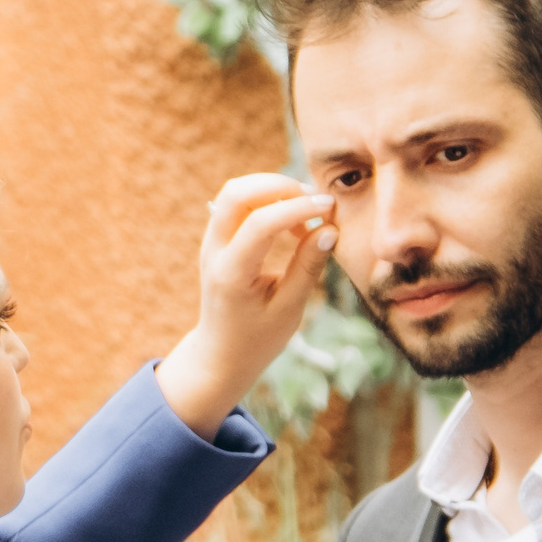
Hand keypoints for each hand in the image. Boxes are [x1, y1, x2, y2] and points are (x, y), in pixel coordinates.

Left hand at [155, 174, 333, 437]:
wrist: (220, 355)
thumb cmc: (257, 340)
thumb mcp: (289, 310)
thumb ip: (307, 267)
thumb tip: (330, 229)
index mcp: (231, 274)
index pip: (261, 223)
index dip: (298, 208)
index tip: (330, 209)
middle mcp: (214, 252)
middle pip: (237, 192)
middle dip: (280, 186)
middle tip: (315, 202)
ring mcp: (211, 243)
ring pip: (236, 192)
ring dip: (274, 190)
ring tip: (308, 215)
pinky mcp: (217, 239)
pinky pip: (238, 204)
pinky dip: (268, 202)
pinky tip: (294, 224)